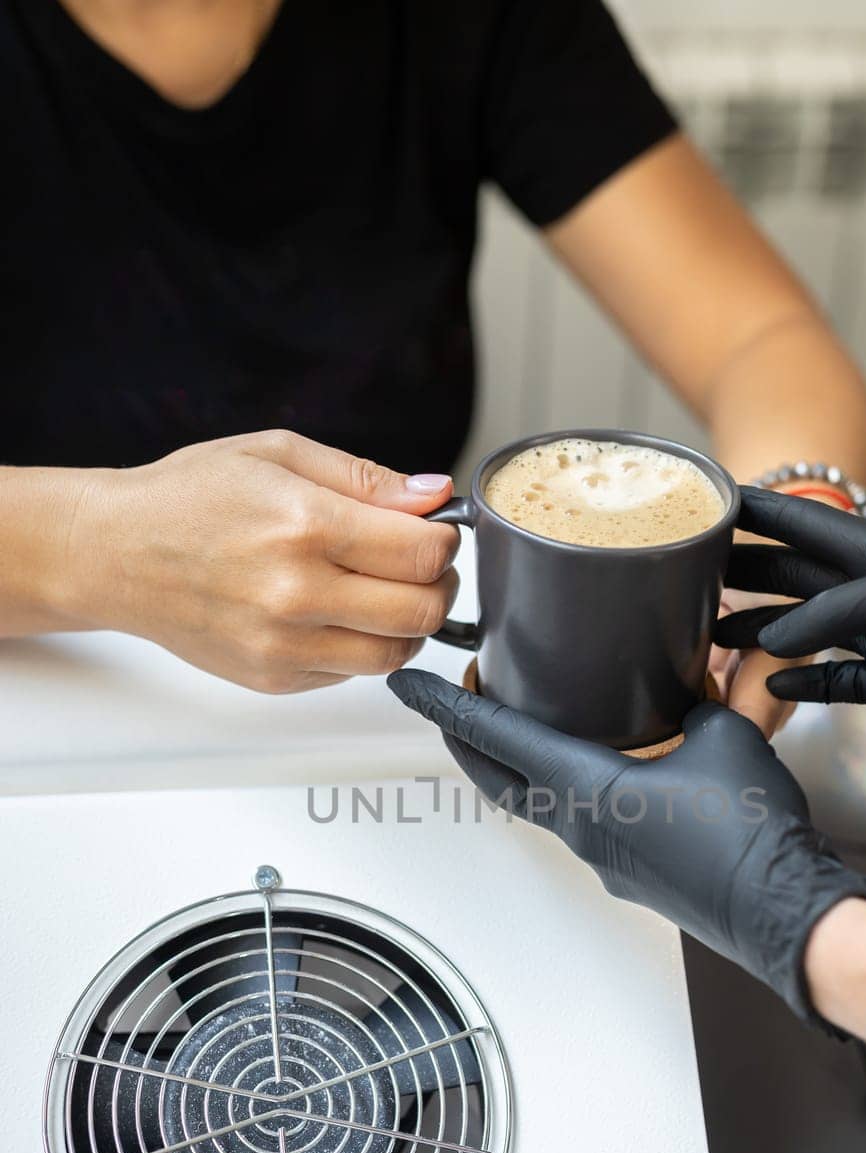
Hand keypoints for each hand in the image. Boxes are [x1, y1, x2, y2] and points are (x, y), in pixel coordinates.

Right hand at [61, 430, 459, 691]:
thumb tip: (434, 495)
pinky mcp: (274, 679)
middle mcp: (296, 593)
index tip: (434, 530)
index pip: (424, 552)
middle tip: (424, 565)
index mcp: (304, 525)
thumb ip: (366, 479)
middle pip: (421, 611)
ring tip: (386, 591)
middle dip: (439, 584)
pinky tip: (338, 612)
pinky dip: (362, 645)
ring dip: (409, 624)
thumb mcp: (278, 454)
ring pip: (395, 653)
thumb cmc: (189, 498)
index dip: (445, 540)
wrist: (114, 552)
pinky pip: (352, 673)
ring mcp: (284, 646)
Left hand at [388, 669, 865, 1025]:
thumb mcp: (724, 736)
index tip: (409, 684)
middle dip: (468, 740)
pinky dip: (575, 791)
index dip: (446, 706)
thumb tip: (690, 689)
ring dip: (522, 767)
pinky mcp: (633, 874)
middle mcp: (581, 829)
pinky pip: (587, 825)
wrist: (786, 912)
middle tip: (456, 704)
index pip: (494, 739)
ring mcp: (604, 858)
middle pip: (498, 778)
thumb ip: (695, 702)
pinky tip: (607, 770)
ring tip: (527, 726)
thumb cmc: (751, 835)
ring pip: (542, 803)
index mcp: (586, 789)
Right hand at [716, 487, 865, 774]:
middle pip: (794, 576)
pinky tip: (770, 685)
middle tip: (688, 575)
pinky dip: (799, 683)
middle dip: (743, 572)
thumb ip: (834, 610)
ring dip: (759, 629)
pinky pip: (833, 680)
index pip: (805, 525)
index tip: (708, 499)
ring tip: (711, 635)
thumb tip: (772, 644)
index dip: (757, 510)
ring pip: (805, 629)